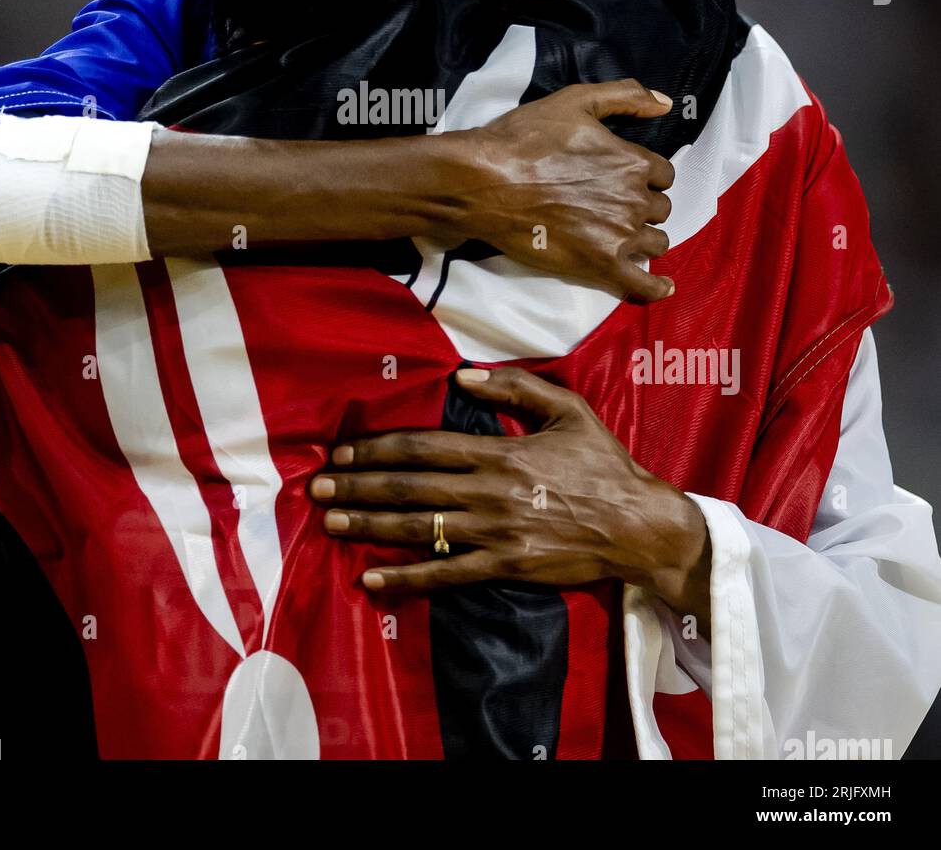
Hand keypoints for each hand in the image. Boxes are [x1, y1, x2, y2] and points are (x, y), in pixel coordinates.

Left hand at [309, 365, 710, 633]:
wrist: (638, 524)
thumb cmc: (603, 463)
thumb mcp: (568, 409)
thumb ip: (516, 387)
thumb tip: (463, 373)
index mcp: (499, 451)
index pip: (424, 447)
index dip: (378, 448)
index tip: (342, 451)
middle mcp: (488, 491)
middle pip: (410, 487)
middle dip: (358, 485)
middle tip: (316, 486)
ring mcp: (494, 532)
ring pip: (419, 529)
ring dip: (369, 526)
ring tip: (330, 521)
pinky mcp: (504, 566)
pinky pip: (446, 575)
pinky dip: (406, 579)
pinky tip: (372, 581)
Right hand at [459, 79, 675, 300]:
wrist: (485, 182)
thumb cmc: (525, 138)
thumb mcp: (575, 101)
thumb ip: (625, 96)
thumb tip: (666, 104)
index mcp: (632, 162)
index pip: (663, 175)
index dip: (647, 176)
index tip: (626, 178)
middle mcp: (634, 199)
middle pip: (660, 208)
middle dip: (643, 206)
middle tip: (614, 204)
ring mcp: (619, 235)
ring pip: (655, 242)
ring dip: (645, 238)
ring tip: (624, 237)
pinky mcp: (600, 265)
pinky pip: (643, 284)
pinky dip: (657, 288)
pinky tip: (663, 287)